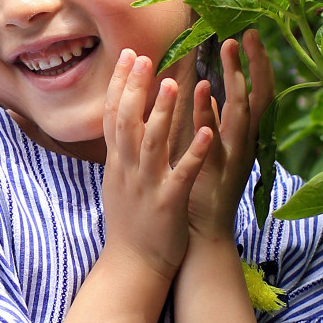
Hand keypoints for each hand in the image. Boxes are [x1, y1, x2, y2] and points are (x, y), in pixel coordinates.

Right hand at [101, 49, 213, 281]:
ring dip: (162, 113)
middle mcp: (128, 170)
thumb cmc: (130, 225)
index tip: (128, 56)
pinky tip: (208, 133)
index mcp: (118, 164)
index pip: (114, 116)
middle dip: (135, 88)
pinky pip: (182, 174)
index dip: (120, 84)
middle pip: (127, 121)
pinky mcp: (167, 203)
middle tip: (144, 56)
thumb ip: (122, 153)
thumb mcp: (119, 183)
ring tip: (174, 84)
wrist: (132, 267)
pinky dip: (194, 152)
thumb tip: (123, 125)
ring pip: (151, 143)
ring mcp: (147, 186)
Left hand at [185, 30, 273, 244]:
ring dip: (238, 80)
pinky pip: (215, 138)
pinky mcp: (216, 172)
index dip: (258, 65)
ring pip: (243, 114)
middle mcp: (246, 145)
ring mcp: (234, 158)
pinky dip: (209, 113)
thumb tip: (212, 92)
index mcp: (245, 137)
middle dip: (256, 65)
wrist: (201, 235)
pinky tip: (203, 90)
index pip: (259, 93)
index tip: (249, 35)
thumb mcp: (214, 149)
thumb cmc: (203, 189)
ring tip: (230, 51)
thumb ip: (215, 121)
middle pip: (260, 98)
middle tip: (248, 34)